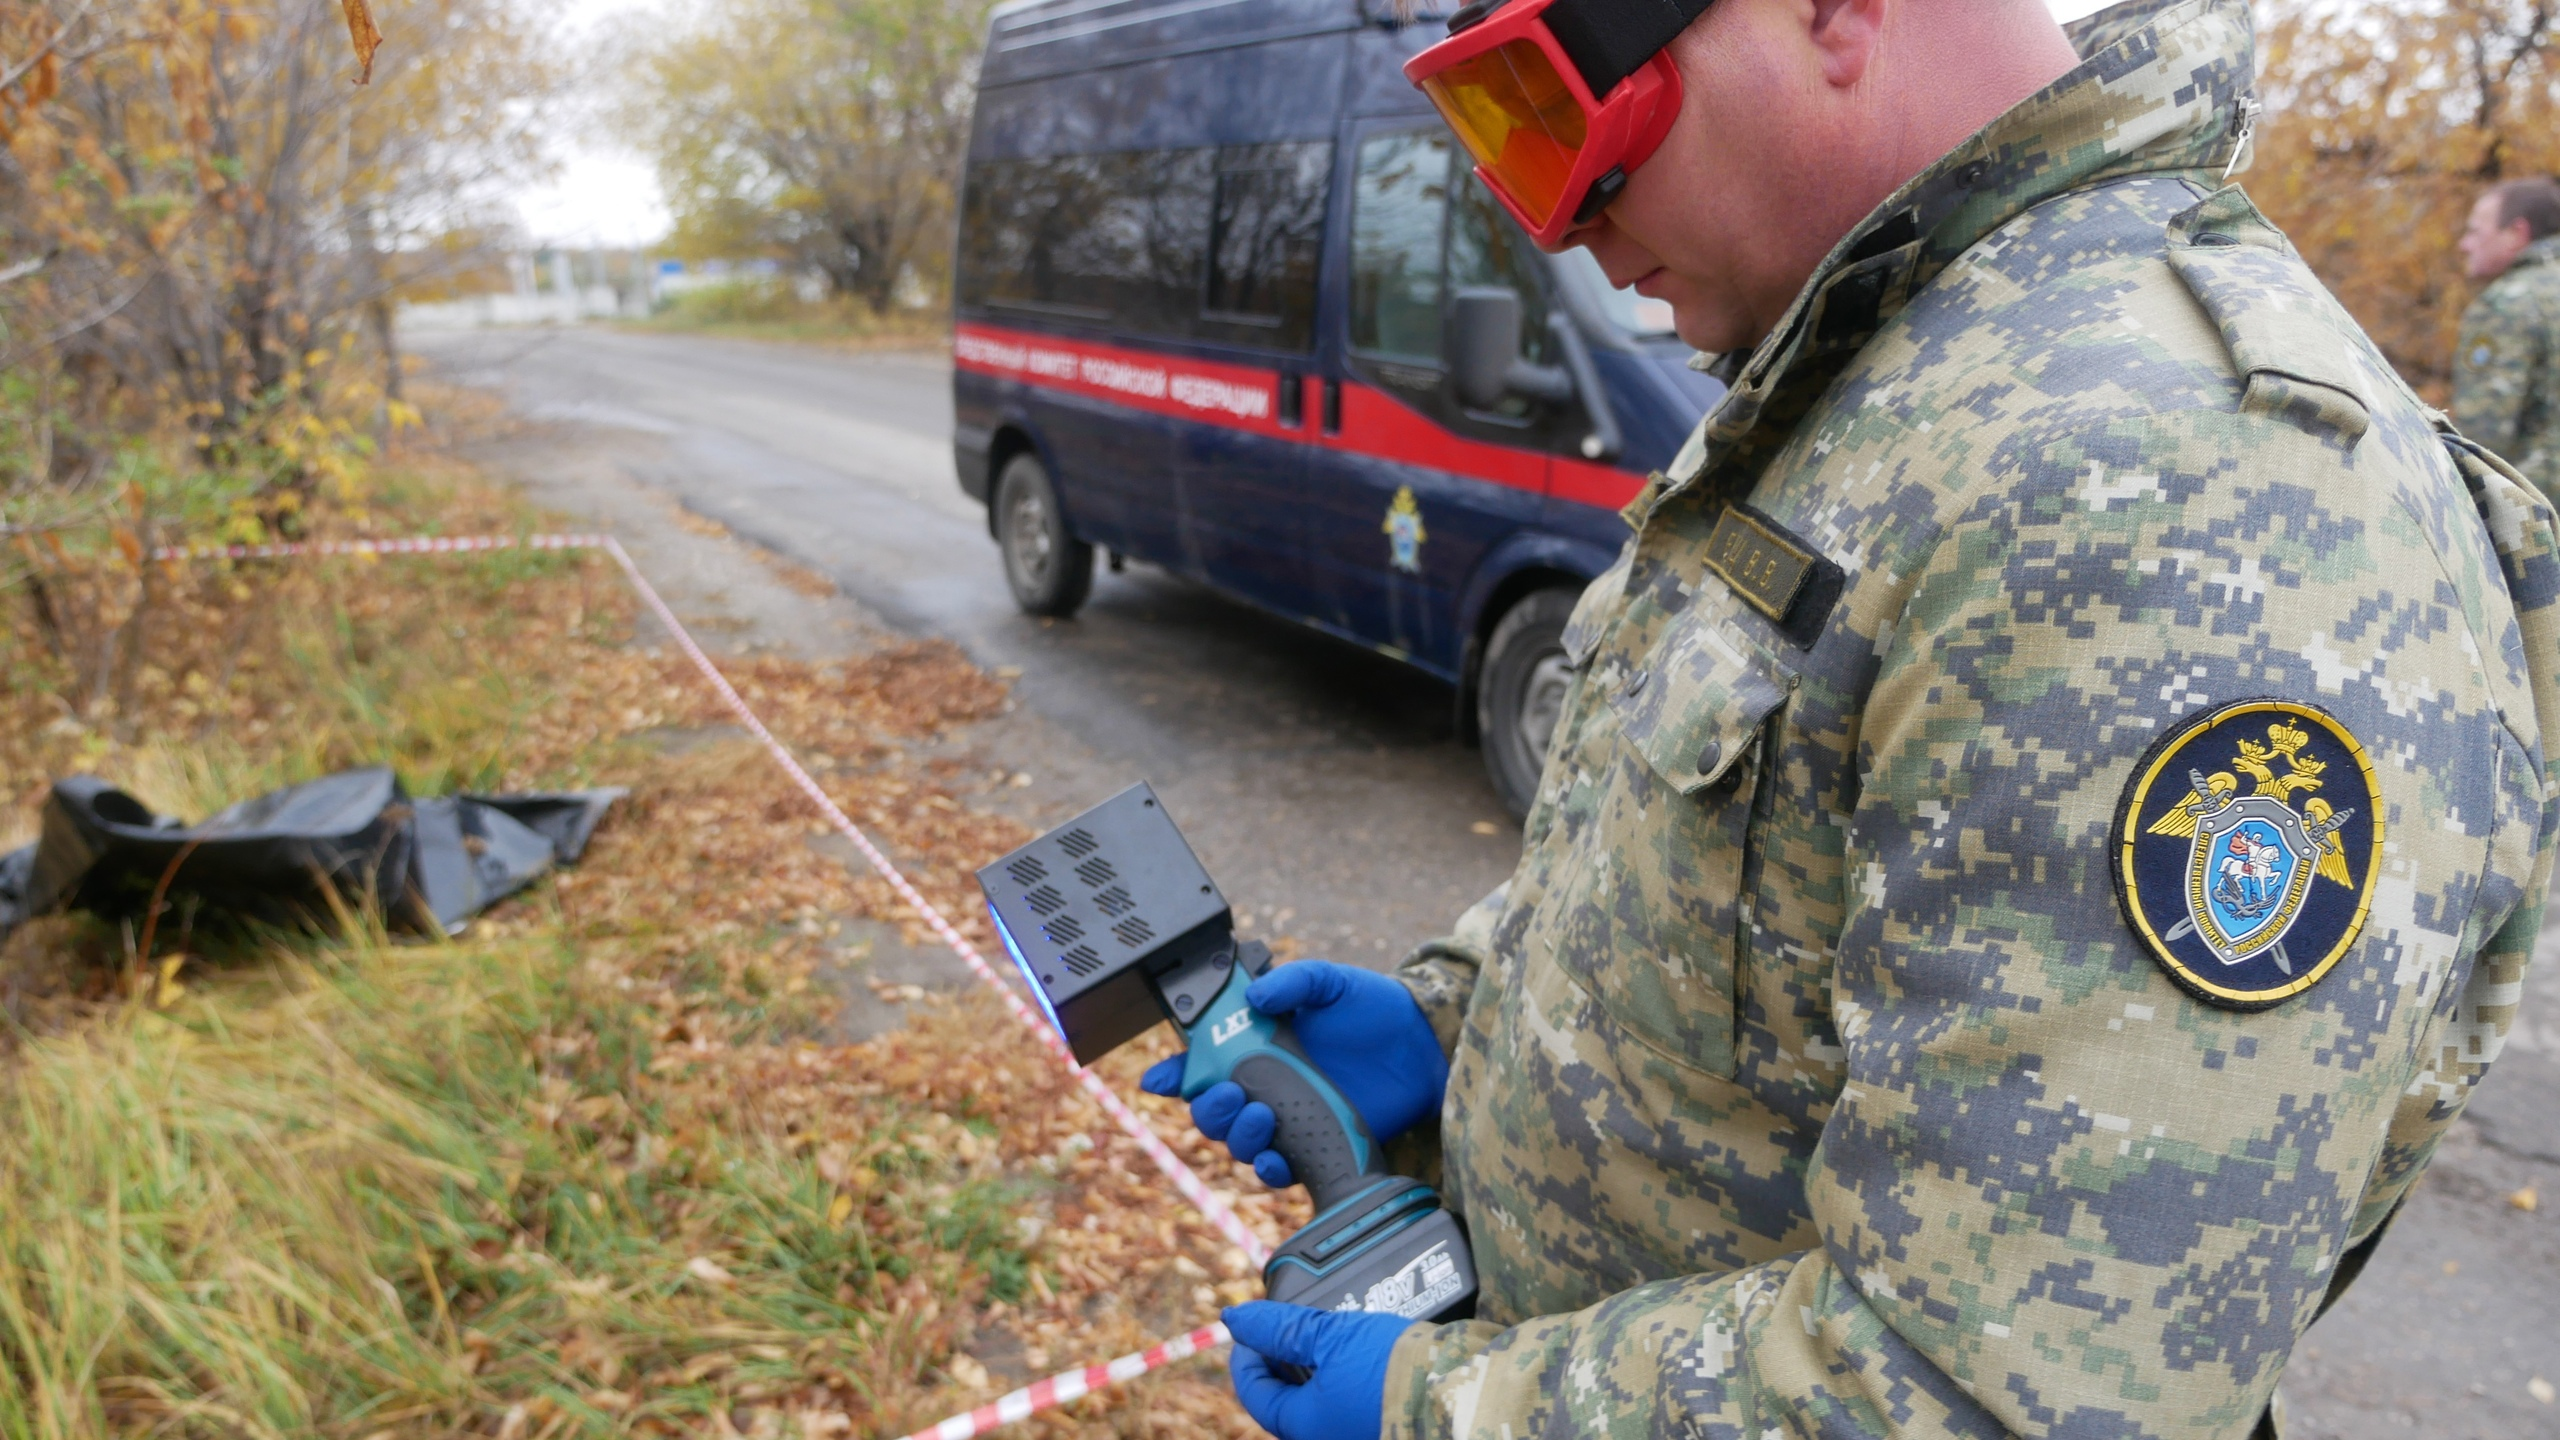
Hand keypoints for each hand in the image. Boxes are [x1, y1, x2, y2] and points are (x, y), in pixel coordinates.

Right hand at [1141, 961, 1449, 1187]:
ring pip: (1240, 1142)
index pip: (1201, 1063)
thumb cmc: (1372, 1009)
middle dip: (1209, 1108)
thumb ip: (1295, 982)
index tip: (1159, 1080)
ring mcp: (1288, 1119)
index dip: (1173, 1074)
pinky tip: (1277, 1155)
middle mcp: (1265, 1085)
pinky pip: (1280, 1169)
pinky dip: (1272, 1167)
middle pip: (1213, 1111)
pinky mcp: (1316, 1145)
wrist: (1424, 1048)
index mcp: (1256, 1044)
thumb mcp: (1331, 983)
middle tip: (1228, 1092)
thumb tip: (1255, 994)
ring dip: (1238, 1135)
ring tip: (1259, 1114)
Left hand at [1225, 1301, 1414, 1439]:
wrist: (1467, 1393)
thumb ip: (1281, 1328)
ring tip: (1327, 1332)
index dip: (1248, 1353)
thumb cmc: (1396, 1370)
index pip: (1256, 1393)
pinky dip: (1345, 1379)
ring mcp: (1357, 1436)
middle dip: (1284, 1359)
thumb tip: (1234, 1318)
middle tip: (1291, 1324)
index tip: (1252, 1323)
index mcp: (1304, 1429)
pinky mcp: (1384, 1429)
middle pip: (1288, 1401)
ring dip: (1316, 1368)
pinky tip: (1360, 1353)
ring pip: (1321, 1403)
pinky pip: (1349, 1406)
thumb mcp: (1332, 1336)